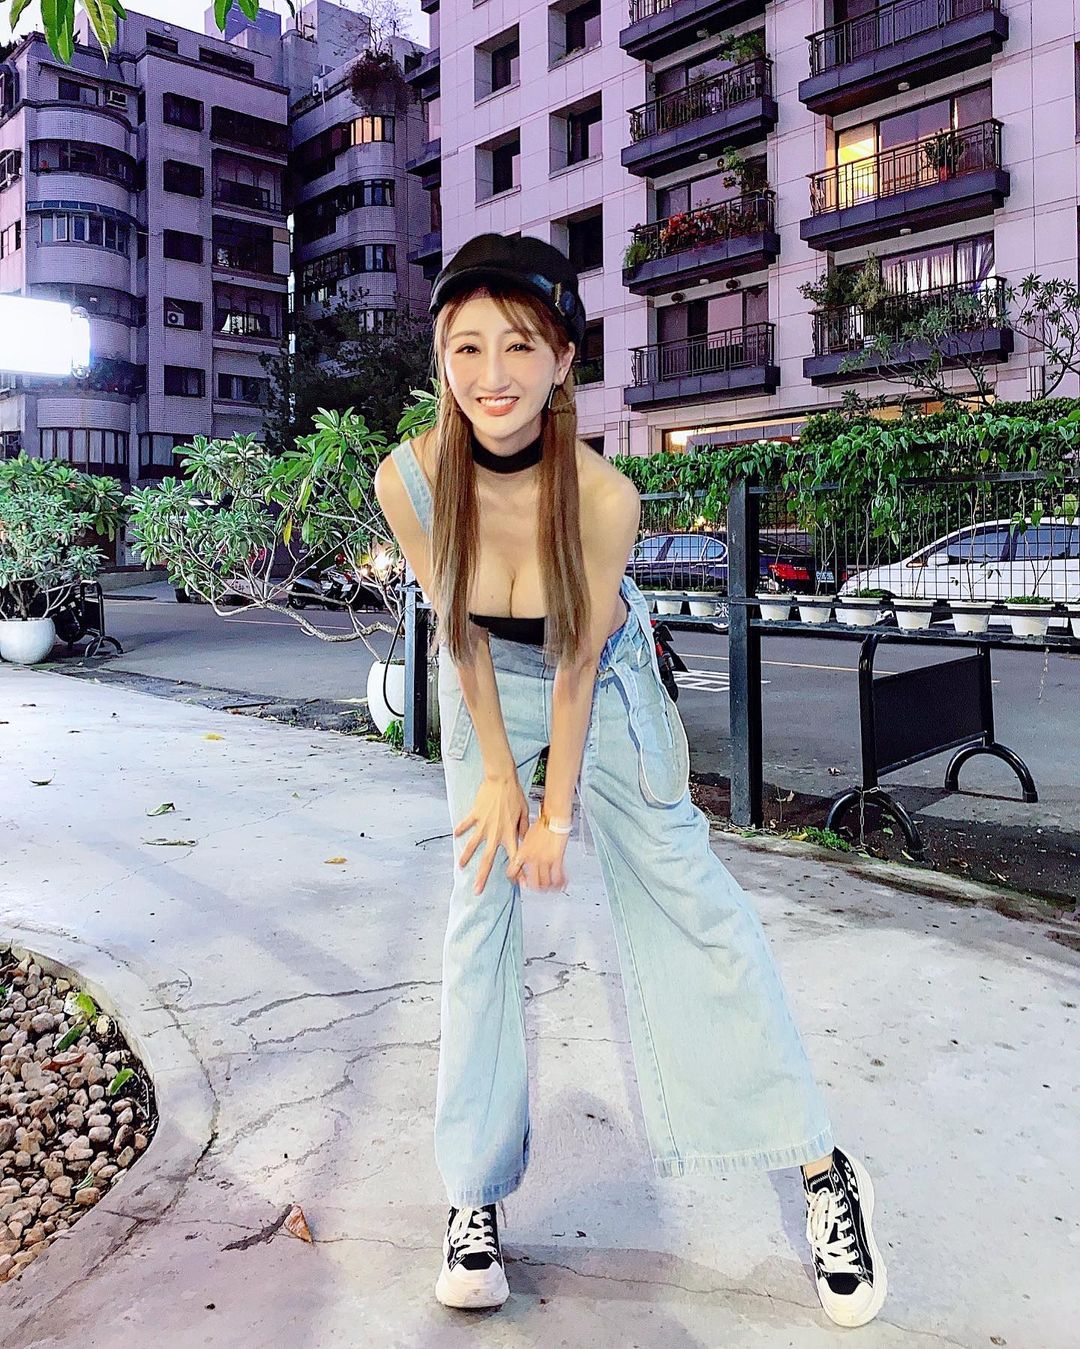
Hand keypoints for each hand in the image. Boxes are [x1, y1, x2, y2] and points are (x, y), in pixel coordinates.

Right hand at [455, 774, 529, 895]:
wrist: (502, 778)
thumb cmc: (515, 795)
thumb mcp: (524, 813)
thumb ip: (523, 829)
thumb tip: (524, 841)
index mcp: (509, 834)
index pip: (513, 858)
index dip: (515, 872)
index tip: (514, 884)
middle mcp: (495, 833)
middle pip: (488, 859)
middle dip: (482, 876)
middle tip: (477, 890)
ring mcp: (483, 824)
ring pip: (472, 845)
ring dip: (466, 856)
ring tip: (460, 866)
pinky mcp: (475, 815)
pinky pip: (466, 824)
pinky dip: (461, 829)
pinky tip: (455, 835)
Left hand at [505, 817, 568, 892]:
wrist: (553, 817)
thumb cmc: (542, 823)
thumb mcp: (527, 837)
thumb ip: (525, 849)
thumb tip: (523, 856)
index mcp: (522, 852)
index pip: (512, 871)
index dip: (515, 879)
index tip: (519, 882)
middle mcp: (532, 858)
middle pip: (530, 882)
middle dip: (534, 888)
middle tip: (537, 888)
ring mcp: (544, 860)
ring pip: (544, 882)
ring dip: (547, 888)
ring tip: (549, 888)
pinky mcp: (557, 859)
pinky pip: (558, 876)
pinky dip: (559, 883)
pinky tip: (561, 883)